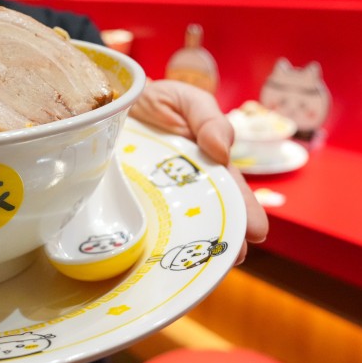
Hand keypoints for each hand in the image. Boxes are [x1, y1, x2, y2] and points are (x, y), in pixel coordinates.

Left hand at [131, 80, 268, 263]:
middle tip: (234, 256)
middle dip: (223, 237)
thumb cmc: (155, 99)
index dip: (244, 211)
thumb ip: (207, 118)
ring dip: (190, 246)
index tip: (256, 231)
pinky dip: (147, 242)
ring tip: (202, 264)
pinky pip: (139, 223)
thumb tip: (222, 150)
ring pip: (175, 227)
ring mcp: (155, 197)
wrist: (106, 98)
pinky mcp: (127, 201)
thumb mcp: (186, 99)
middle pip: (208, 217)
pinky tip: (155, 259)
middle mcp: (184, 188)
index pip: (230, 192)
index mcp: (206, 165)